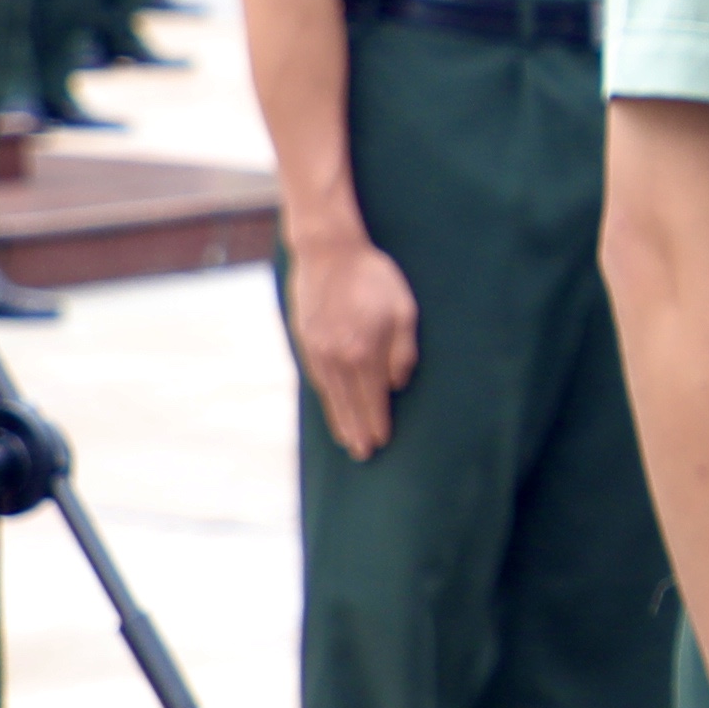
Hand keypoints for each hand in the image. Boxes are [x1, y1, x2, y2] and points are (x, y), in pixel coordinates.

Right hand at [289, 230, 423, 458]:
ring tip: (347, 440)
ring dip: (339, 419)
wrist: (328, 252)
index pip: (373, 398)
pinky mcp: (305, 341)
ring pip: (330, 395)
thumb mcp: (403, 309)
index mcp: (364, 352)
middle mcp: (338, 357)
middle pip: (350, 403)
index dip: (378, 421)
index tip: (382, 441)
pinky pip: (316, 379)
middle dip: (358, 430)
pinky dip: (326, 397)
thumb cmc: (374, 278)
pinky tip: (332, 406)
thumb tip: (396, 385)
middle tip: (363, 454)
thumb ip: (403, 351)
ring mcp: (317, 351)